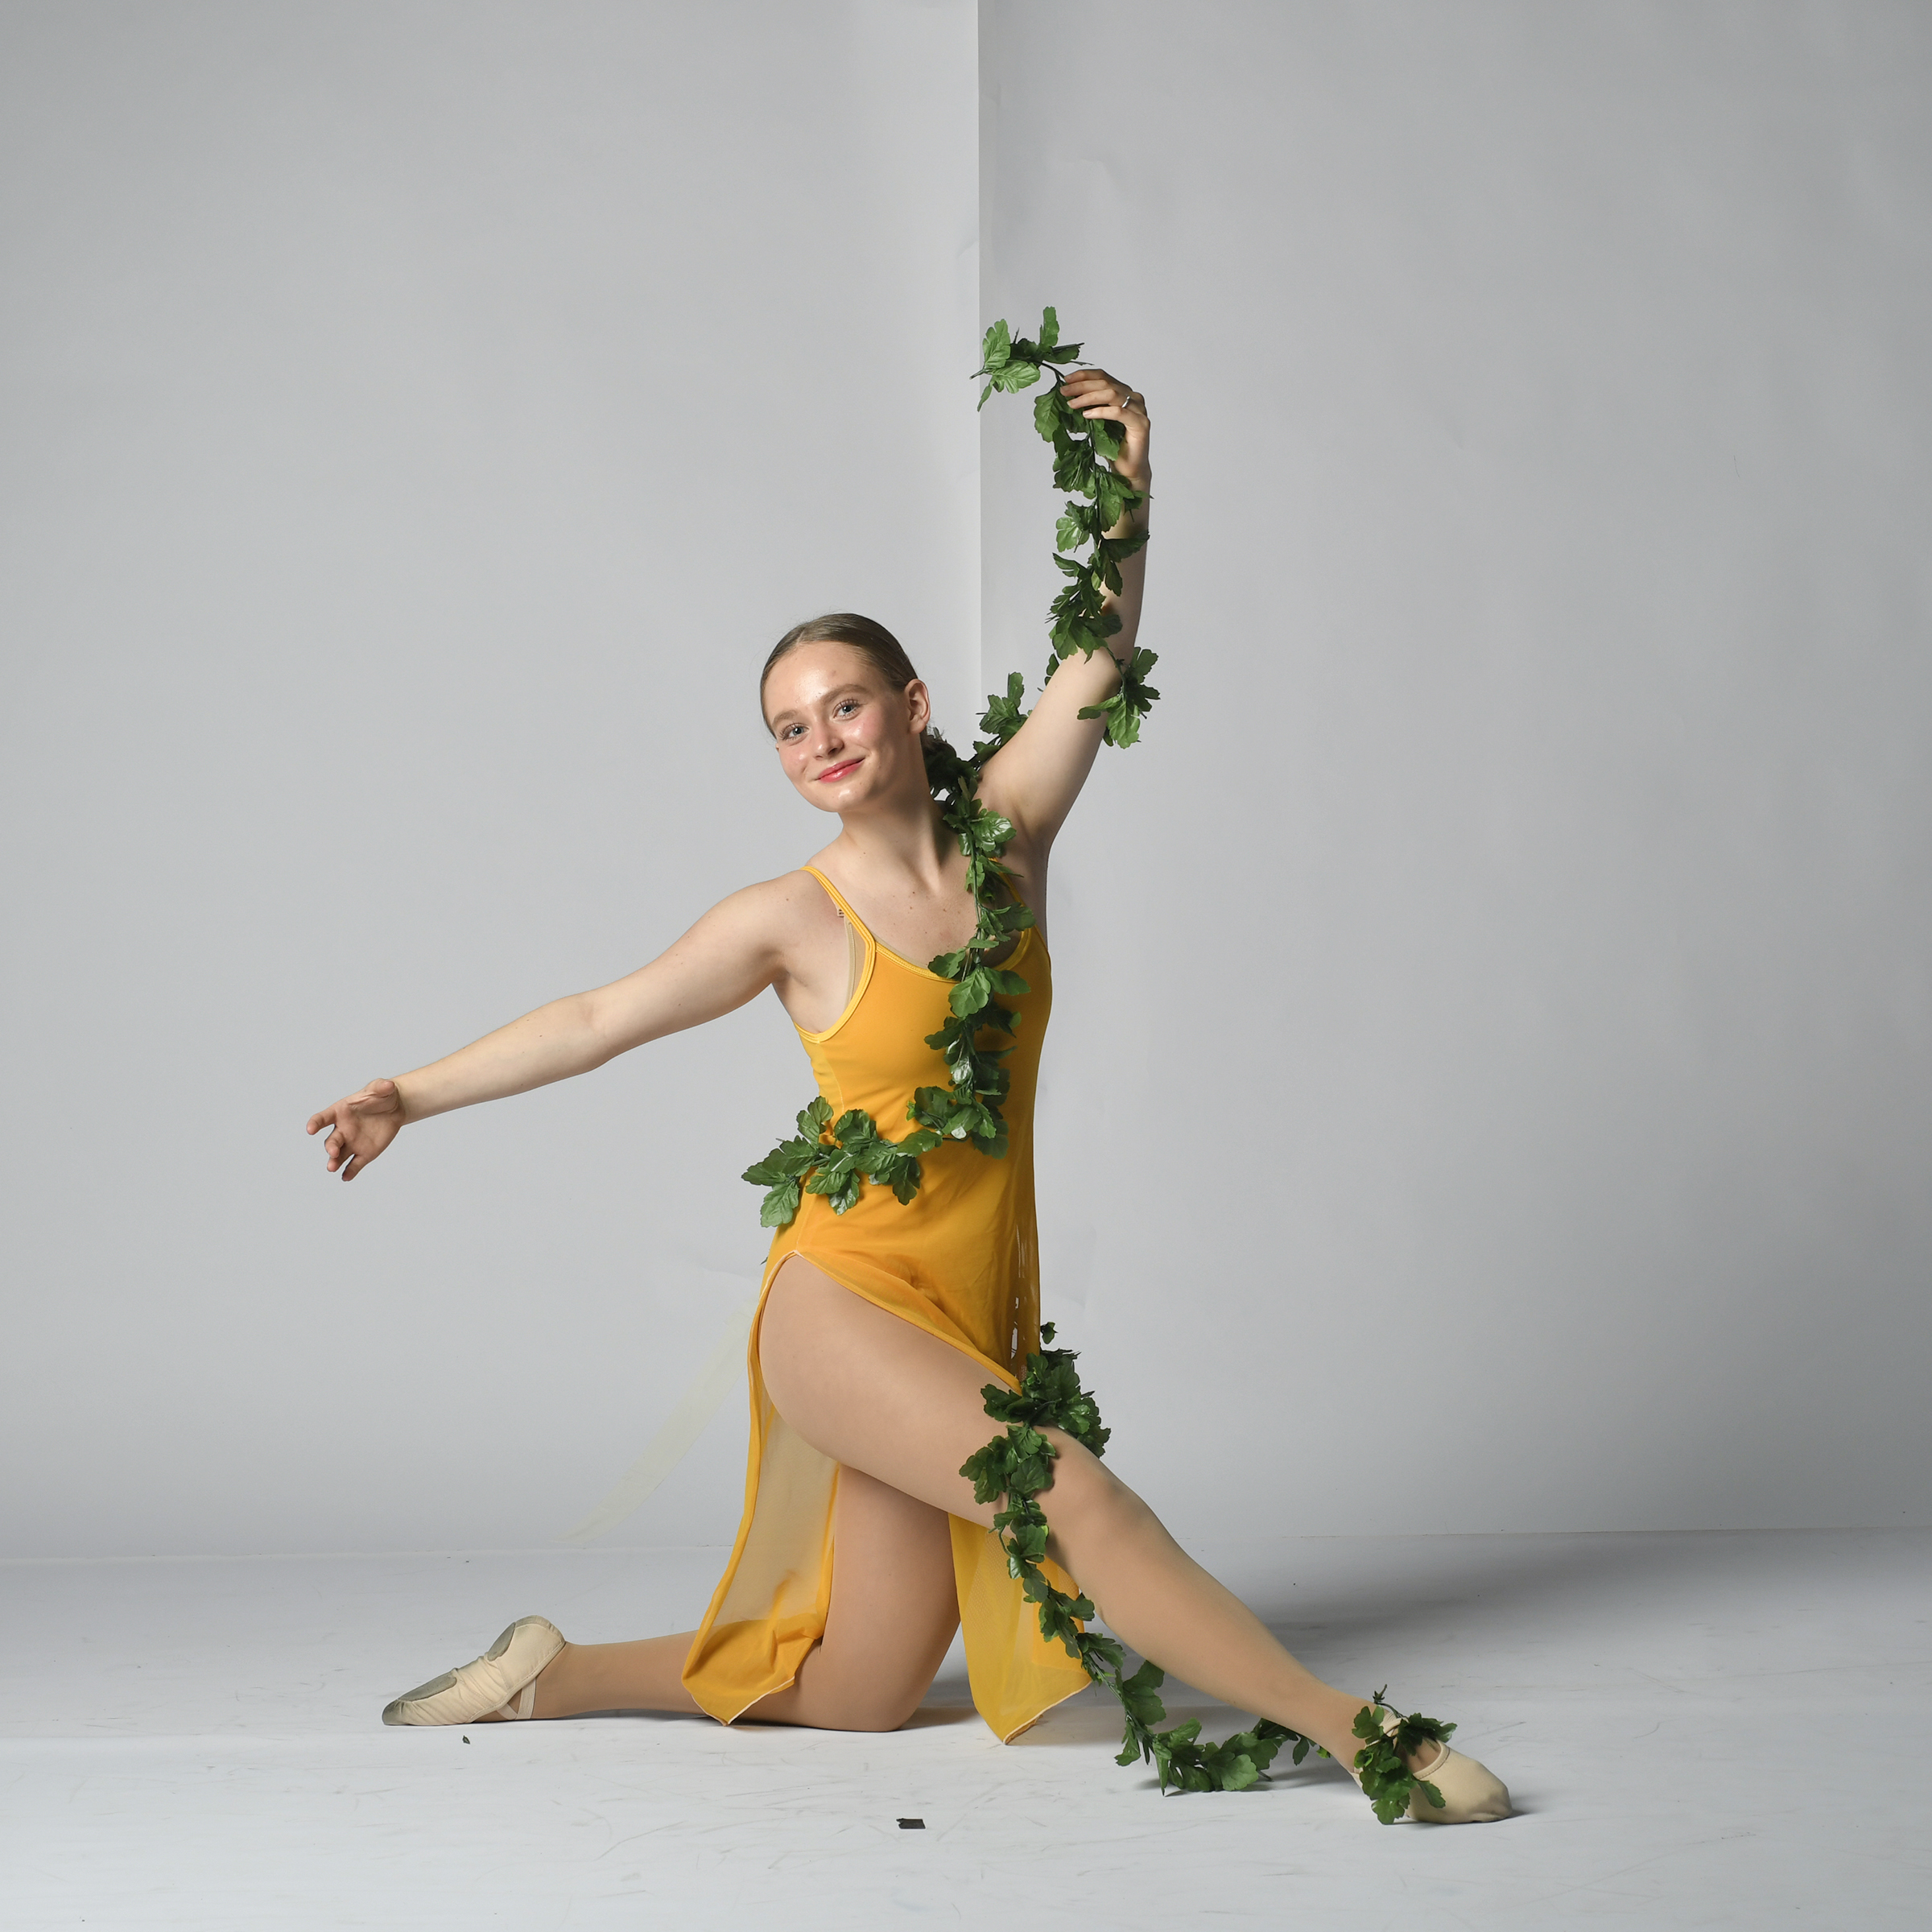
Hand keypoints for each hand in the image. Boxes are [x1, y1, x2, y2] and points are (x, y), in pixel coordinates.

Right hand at [306, 1076, 406, 1180]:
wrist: (395, 1108)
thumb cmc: (382, 1095)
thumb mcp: (382, 1088)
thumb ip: (382, 1087)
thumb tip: (388, 1085)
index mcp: (340, 1112)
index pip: (323, 1118)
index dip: (315, 1123)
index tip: (311, 1129)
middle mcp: (342, 1130)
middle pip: (332, 1140)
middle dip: (331, 1147)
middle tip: (333, 1152)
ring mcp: (352, 1143)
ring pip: (340, 1155)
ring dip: (334, 1162)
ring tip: (332, 1168)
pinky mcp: (365, 1153)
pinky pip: (355, 1164)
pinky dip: (350, 1171)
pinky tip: (346, 1177)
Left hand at [1060, 367, 1149, 492]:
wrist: (1128, 470)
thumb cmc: (1113, 449)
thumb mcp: (1096, 423)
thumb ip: (1089, 407)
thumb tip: (1067, 397)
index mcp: (1124, 394)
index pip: (1104, 376)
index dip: (1084, 375)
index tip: (1066, 379)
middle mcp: (1133, 398)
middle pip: (1106, 383)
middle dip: (1082, 386)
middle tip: (1064, 392)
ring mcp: (1139, 410)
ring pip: (1111, 394)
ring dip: (1088, 397)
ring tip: (1072, 404)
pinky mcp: (1140, 423)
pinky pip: (1118, 412)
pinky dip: (1100, 411)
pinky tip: (1087, 414)